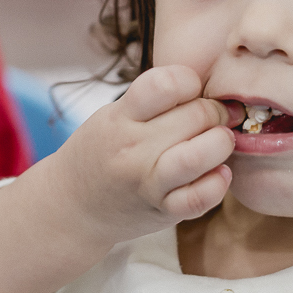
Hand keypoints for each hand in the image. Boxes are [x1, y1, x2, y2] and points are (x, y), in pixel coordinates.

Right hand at [51, 65, 238, 247]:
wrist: (72, 204)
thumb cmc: (101, 150)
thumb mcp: (113, 115)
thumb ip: (153, 101)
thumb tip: (208, 87)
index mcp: (119, 117)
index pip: (166, 83)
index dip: (190, 80)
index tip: (191, 90)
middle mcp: (132, 149)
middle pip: (196, 115)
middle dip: (216, 111)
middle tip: (216, 116)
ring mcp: (147, 182)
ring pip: (200, 155)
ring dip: (221, 143)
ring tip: (219, 141)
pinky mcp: (163, 211)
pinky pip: (200, 198)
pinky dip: (218, 183)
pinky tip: (219, 173)